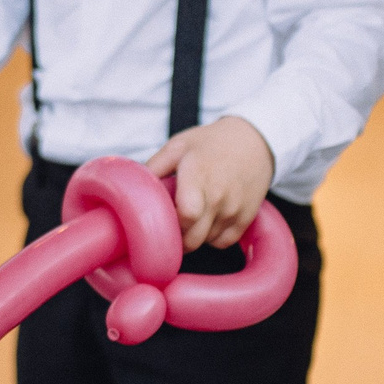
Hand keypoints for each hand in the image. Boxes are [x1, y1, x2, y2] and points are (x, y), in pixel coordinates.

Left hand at [146, 117, 274, 249]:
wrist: (255, 141)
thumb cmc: (211, 142)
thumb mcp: (178, 145)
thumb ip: (153, 167)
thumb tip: (129, 189)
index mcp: (199, 175)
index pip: (185, 215)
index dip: (168, 225)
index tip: (159, 220)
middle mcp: (219, 196)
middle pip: (193, 239)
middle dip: (176, 239)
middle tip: (168, 228)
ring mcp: (235, 209)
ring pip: (206, 242)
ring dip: (194, 236)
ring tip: (190, 216)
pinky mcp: (246, 218)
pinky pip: (223, 243)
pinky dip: (212, 238)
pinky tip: (207, 220)